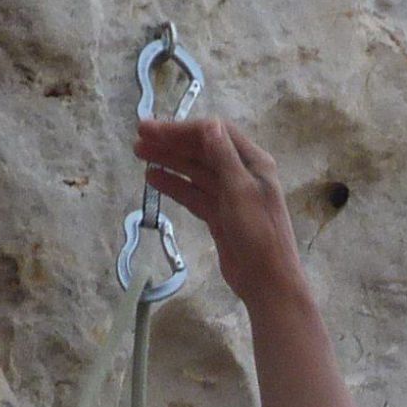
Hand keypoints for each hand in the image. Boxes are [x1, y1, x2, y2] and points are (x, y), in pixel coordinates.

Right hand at [135, 115, 304, 306]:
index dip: (183, 129)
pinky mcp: (219, 215)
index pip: (215, 133)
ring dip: (169, 161)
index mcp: (253, 162)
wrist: (267, 282)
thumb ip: (224, 157)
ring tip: (141, 155)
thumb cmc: (259, 235)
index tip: (154, 130)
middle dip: (172, 142)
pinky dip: (174, 185)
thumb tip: (208, 124)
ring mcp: (229, 195)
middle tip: (139, 138)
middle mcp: (242, 173)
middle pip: (202, 150)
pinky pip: (193, 194)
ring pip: (195, 172)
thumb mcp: (241, 192)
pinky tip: (154, 179)